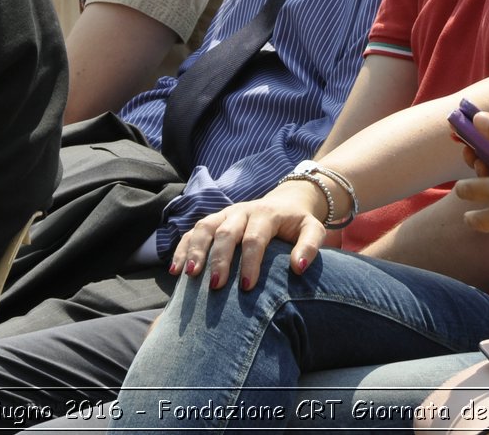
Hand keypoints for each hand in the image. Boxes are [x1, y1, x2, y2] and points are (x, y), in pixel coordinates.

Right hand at [167, 181, 326, 291]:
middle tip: (215, 286)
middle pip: (226, 232)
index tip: (248, 288)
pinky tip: (175, 270)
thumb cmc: (298, 224)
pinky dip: (183, 249)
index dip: (250, 262)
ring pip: (204, 227)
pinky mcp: (214, 220)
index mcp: (266, 214)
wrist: (287, 201)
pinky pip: (193, 231)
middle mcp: (242, 211)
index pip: (255, 237)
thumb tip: (298, 268)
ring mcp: (225, 214)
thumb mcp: (313, 229)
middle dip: (219, 259)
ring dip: (195, 251)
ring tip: (189, 276)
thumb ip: (310, 246)